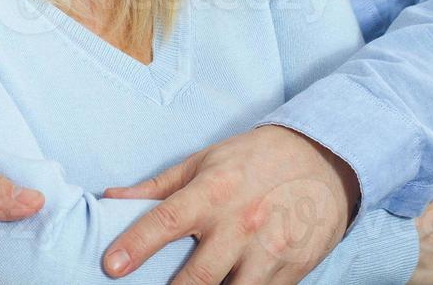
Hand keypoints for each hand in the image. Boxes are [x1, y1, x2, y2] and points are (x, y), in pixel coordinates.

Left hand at [99, 123, 359, 283]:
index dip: (136, 245)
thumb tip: (109, 199)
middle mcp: (241, 223)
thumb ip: (157, 186)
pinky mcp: (294, 270)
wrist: (322, 159)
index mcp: (213, 191)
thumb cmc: (254, 159)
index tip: (111, 265)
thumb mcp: (204, 161)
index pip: (167, 220)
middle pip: (198, 277)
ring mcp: (270, 250)